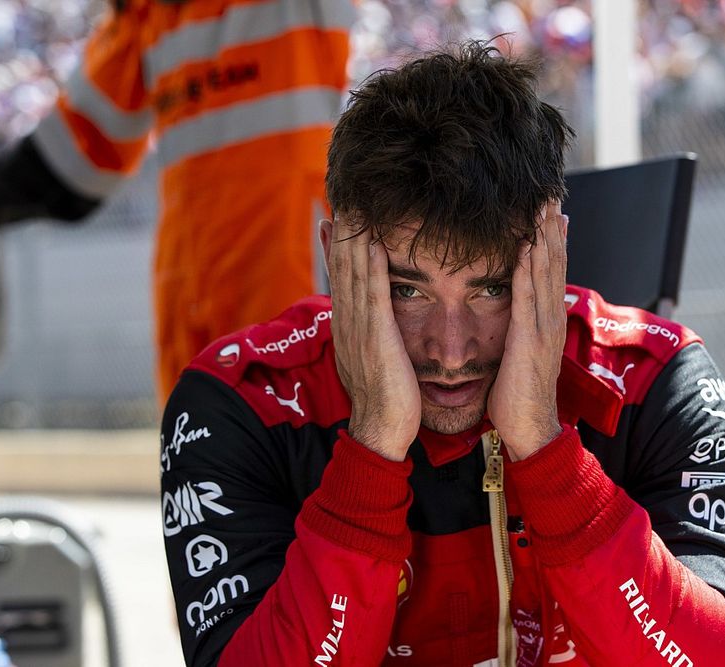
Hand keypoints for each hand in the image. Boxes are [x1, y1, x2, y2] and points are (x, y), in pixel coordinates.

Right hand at [327, 216, 420, 460]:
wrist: (383, 432)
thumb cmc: (388, 400)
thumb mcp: (375, 361)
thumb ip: (374, 337)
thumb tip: (376, 323)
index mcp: (348, 329)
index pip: (341, 281)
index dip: (337, 249)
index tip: (336, 219)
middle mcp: (348, 326)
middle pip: (342, 271)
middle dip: (342, 235)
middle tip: (342, 199)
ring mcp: (360, 332)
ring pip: (353, 278)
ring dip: (353, 242)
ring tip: (353, 209)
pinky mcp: (377, 340)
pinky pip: (373, 298)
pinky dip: (372, 270)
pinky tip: (373, 246)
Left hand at [487, 201, 567, 460]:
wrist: (530, 429)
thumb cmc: (519, 395)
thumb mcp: (521, 353)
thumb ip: (521, 329)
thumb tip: (514, 313)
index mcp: (548, 321)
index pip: (552, 271)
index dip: (552, 239)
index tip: (550, 210)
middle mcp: (551, 319)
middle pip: (554, 264)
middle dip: (552, 229)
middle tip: (550, 195)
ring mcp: (544, 329)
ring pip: (545, 275)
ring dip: (544, 240)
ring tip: (543, 209)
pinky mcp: (530, 341)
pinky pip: (528, 299)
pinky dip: (527, 272)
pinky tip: (525, 249)